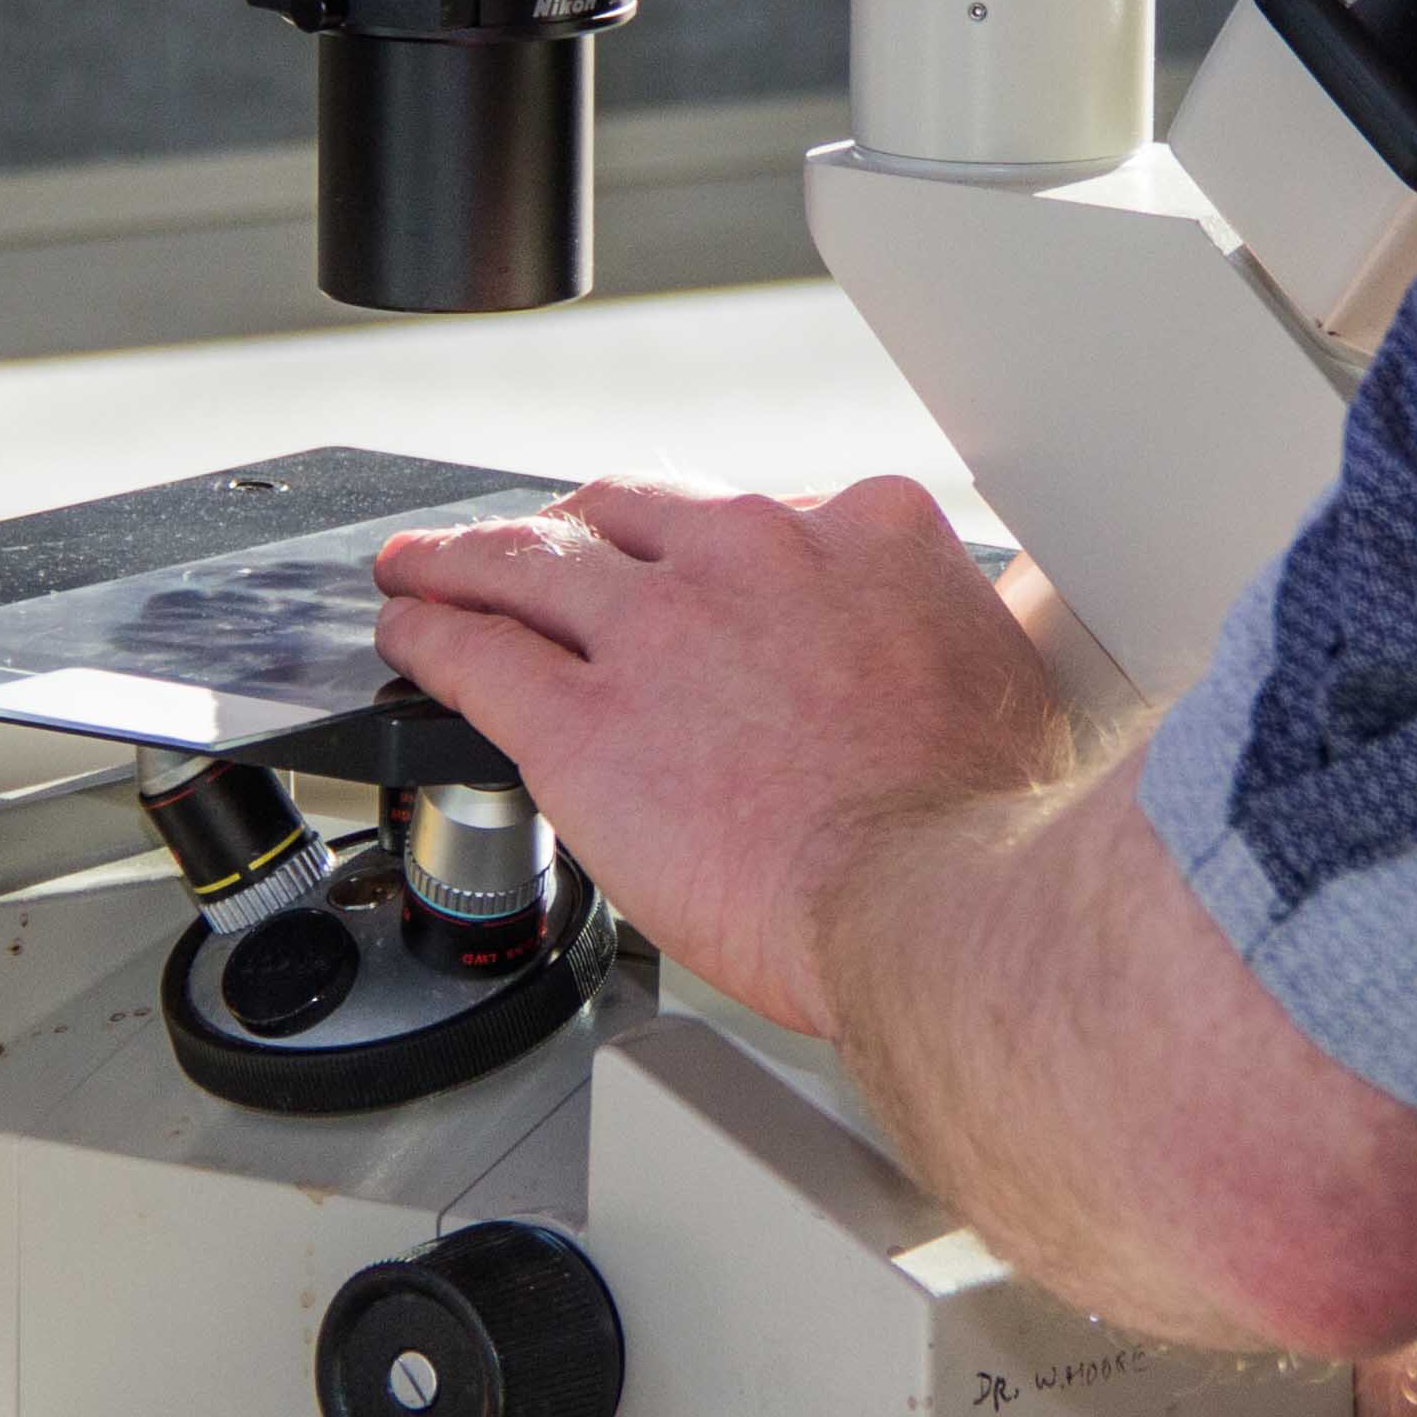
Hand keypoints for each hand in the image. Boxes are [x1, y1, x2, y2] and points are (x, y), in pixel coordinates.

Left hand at [372, 476, 1070, 1033]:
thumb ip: (947, 643)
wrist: (939, 904)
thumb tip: (950, 660)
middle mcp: (754, 555)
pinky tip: (409, 634)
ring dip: (466, 558)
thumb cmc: (983, 829)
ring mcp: (658, 631)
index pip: (765, 516)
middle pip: (632, 512)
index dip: (718, 555)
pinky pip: (477, 653)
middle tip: (547, 550)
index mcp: (866, 535)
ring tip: (423, 566)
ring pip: (532, 561)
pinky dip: (429, 633)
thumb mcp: (1007, 683)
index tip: (706, 585)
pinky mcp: (581, 722)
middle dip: (579, 529)